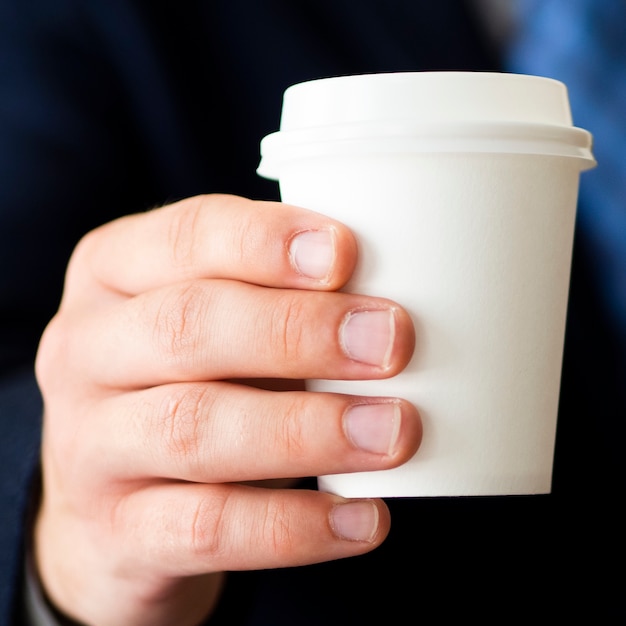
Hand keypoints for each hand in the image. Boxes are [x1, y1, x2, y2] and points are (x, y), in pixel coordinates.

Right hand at [34, 194, 420, 625]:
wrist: (112, 506)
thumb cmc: (187, 383)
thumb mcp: (214, 325)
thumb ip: (275, 304)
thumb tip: (382, 312)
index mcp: (114, 274)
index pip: (186, 237)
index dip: (266, 242)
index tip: (347, 253)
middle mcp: (87, 350)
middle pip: (188, 326)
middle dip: (298, 331)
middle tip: (391, 343)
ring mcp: (90, 445)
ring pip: (195, 427)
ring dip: (307, 430)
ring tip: (393, 431)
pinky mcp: (118, 530)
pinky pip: (206, 529)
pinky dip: (294, 526)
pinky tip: (362, 519)